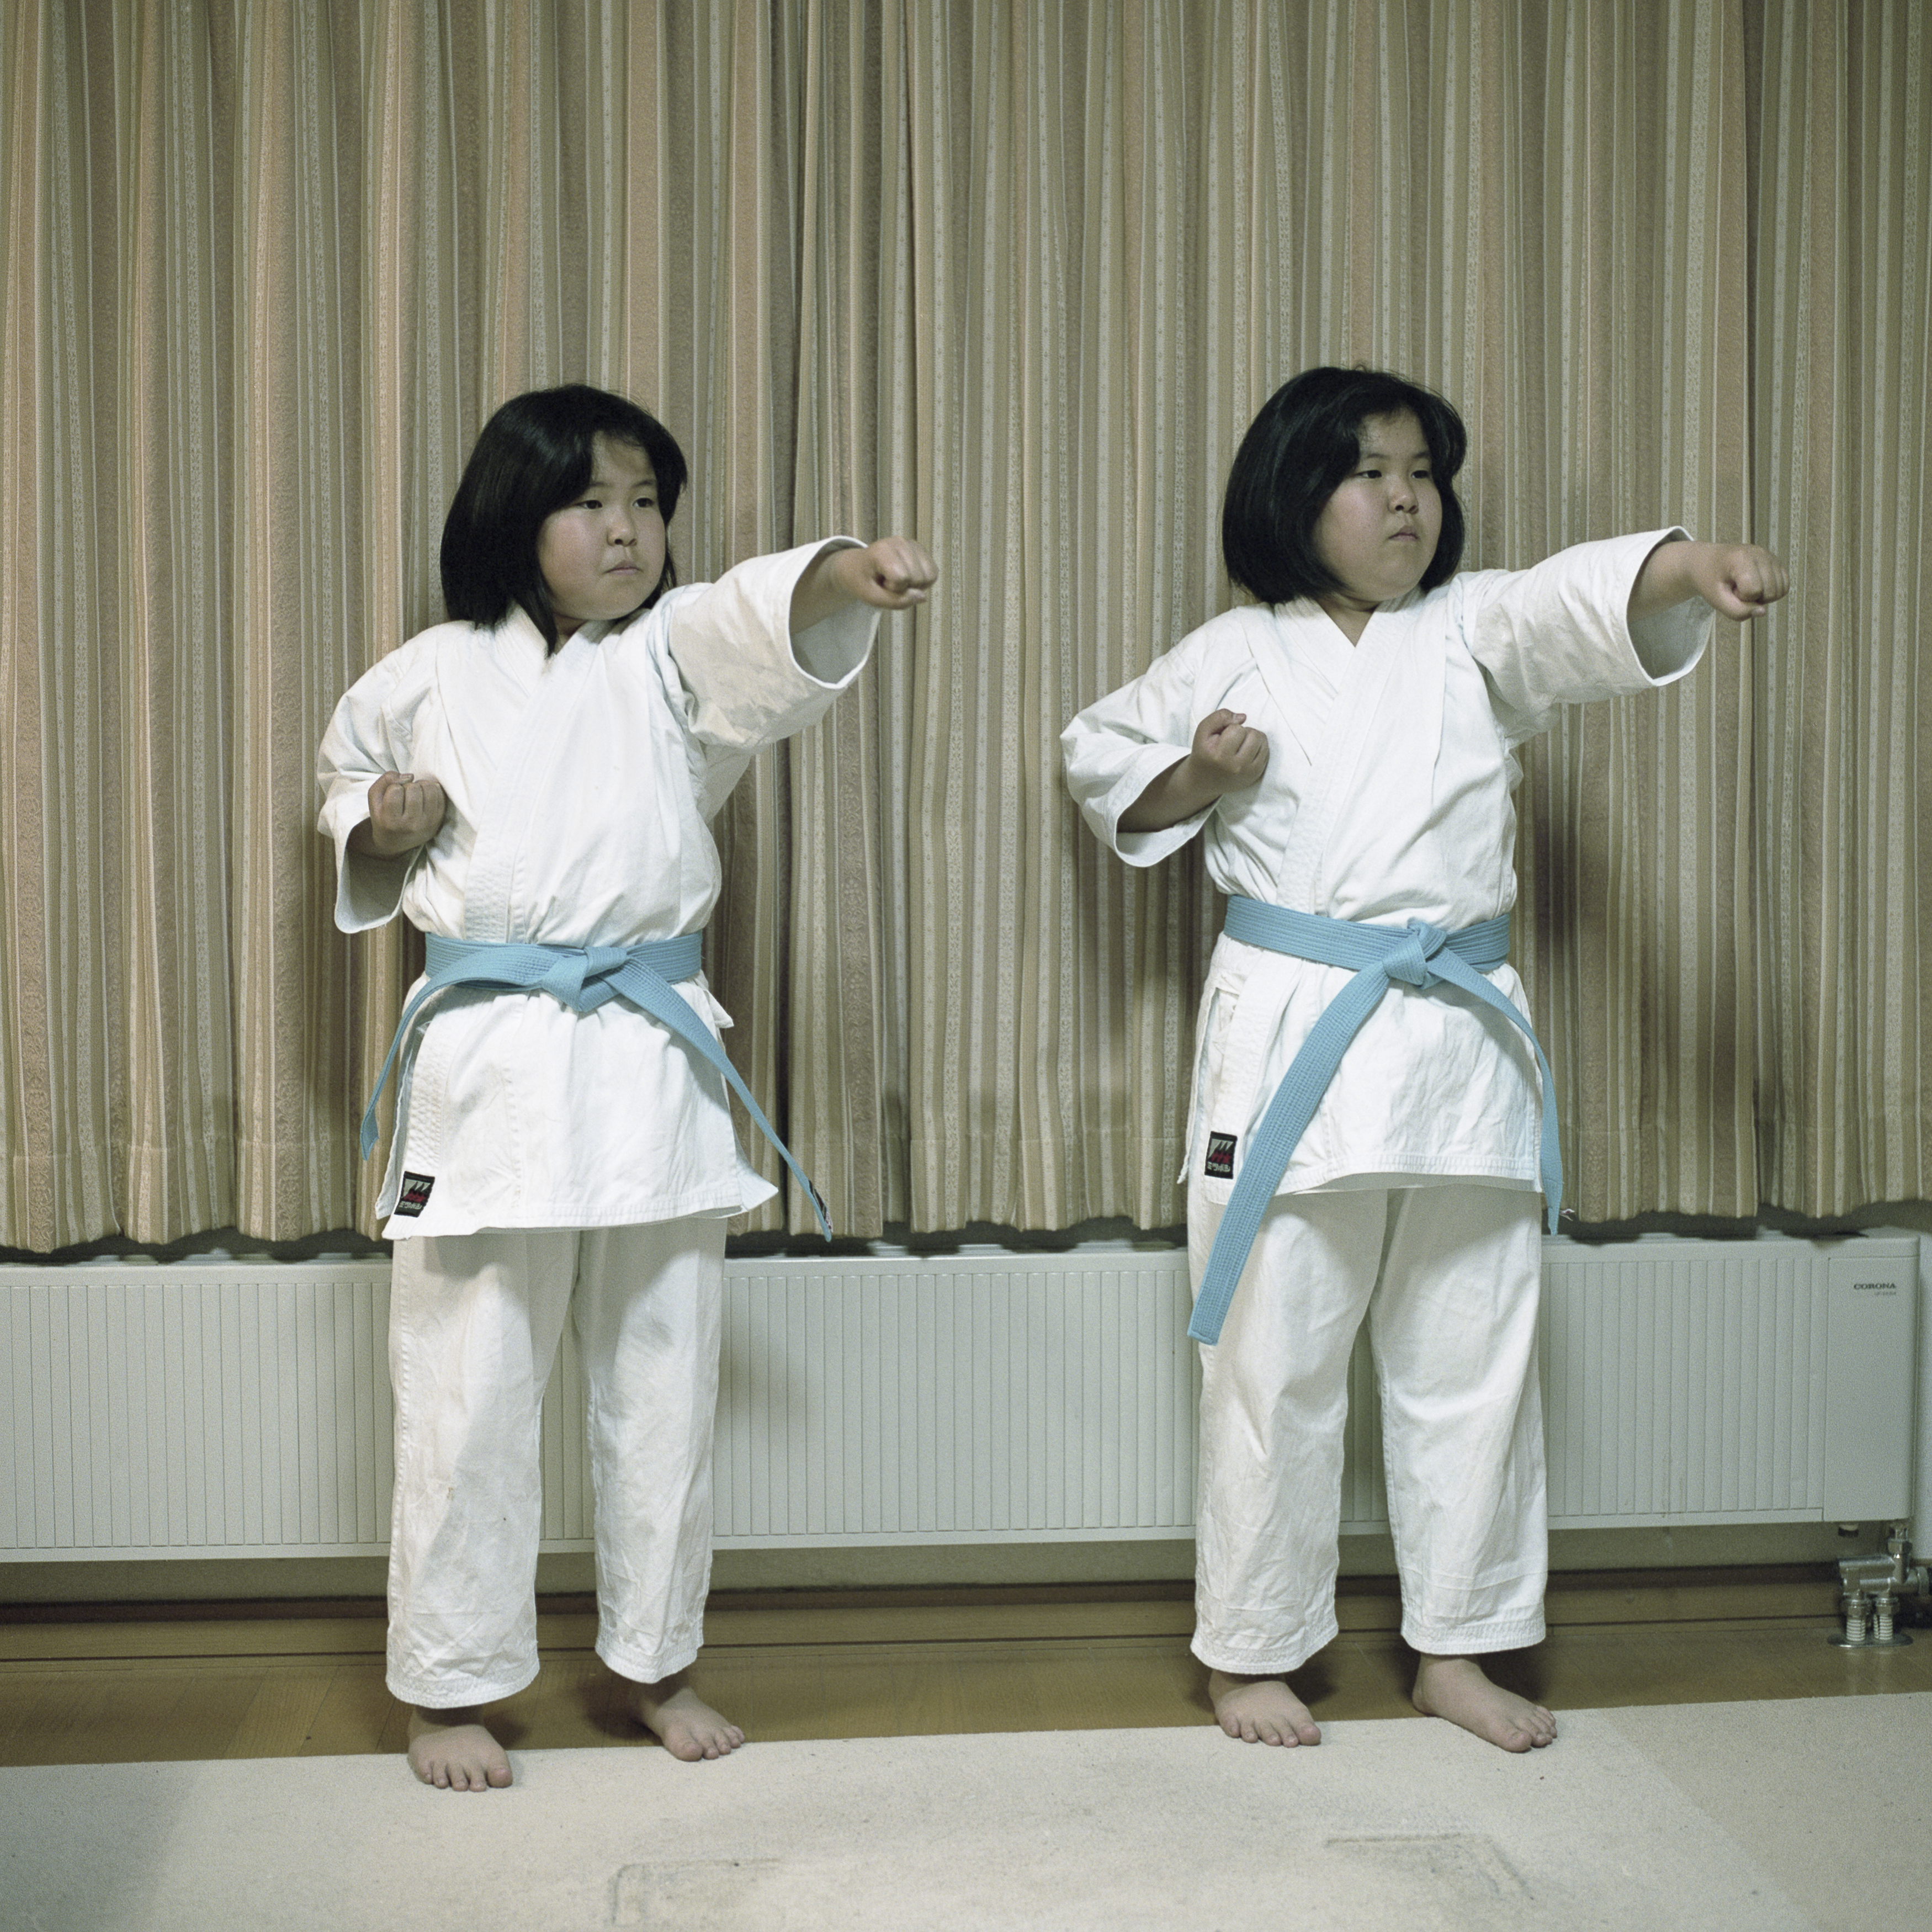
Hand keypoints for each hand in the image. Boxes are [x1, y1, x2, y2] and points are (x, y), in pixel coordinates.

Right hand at [351, 771, 446, 858]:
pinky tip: (425, 796)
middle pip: (414, 788)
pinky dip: (432, 790)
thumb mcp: (375, 799)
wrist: (394, 842)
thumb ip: (385, 780)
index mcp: (391, 820)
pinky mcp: (438, 820)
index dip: (394, 786)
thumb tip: (409, 776)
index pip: (396, 789)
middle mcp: (411, 824)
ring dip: (422, 786)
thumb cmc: (384, 816)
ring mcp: (427, 823)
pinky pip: (441, 794)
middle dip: (408, 786)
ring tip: (415, 793)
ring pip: (429, 788)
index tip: (393, 794)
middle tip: (405, 794)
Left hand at [791, 536, 937, 630]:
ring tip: (896, 579)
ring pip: (930, 576)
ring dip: (914, 585)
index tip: (880, 583)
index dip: (893, 589)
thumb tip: (923, 597)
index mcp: (882, 550)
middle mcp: (899, 542)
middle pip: (918, 578)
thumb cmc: (862, 581)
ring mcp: (911, 543)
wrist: (856, 566)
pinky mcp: (920, 549)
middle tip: (887, 582)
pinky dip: (922, 581)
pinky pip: (933, 573)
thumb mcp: (871, 598)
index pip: (902, 578)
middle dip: (904, 588)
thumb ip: (896, 602)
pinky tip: (906, 576)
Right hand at [1188, 709, 1269, 794]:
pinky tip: (1246, 752)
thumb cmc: (1204, 753)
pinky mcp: (1256, 774)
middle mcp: (1235, 766)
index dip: (1230, 728)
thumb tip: (1243, 717)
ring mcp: (1247, 772)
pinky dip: (1257, 747)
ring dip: (1252, 738)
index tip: (1222, 737)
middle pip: (1253, 734)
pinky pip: (1266, 750)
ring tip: (1240, 745)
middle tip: (1232, 741)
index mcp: (1219, 755)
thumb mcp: (1203, 731)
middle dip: (1243, 732)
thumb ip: (1219, 717)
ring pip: (1262, 740)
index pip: (1237, 729)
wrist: (1204, 781)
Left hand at [1685, 542, 1788, 619]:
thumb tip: (1763, 612)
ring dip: (1763, 596)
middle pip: (1771, 592)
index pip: (1754, 590)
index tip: (1729, 589)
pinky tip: (1756, 585)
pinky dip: (1771, 592)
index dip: (1741, 597)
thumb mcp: (1716, 599)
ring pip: (1781, 590)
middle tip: (1737, 589)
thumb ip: (1737, 611)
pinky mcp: (1777, 561)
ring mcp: (1771, 556)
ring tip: (1745, 586)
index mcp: (1742, 558)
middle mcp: (1761, 554)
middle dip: (1754, 598)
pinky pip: (1784, 586)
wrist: (1707, 560)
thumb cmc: (1710, 580)